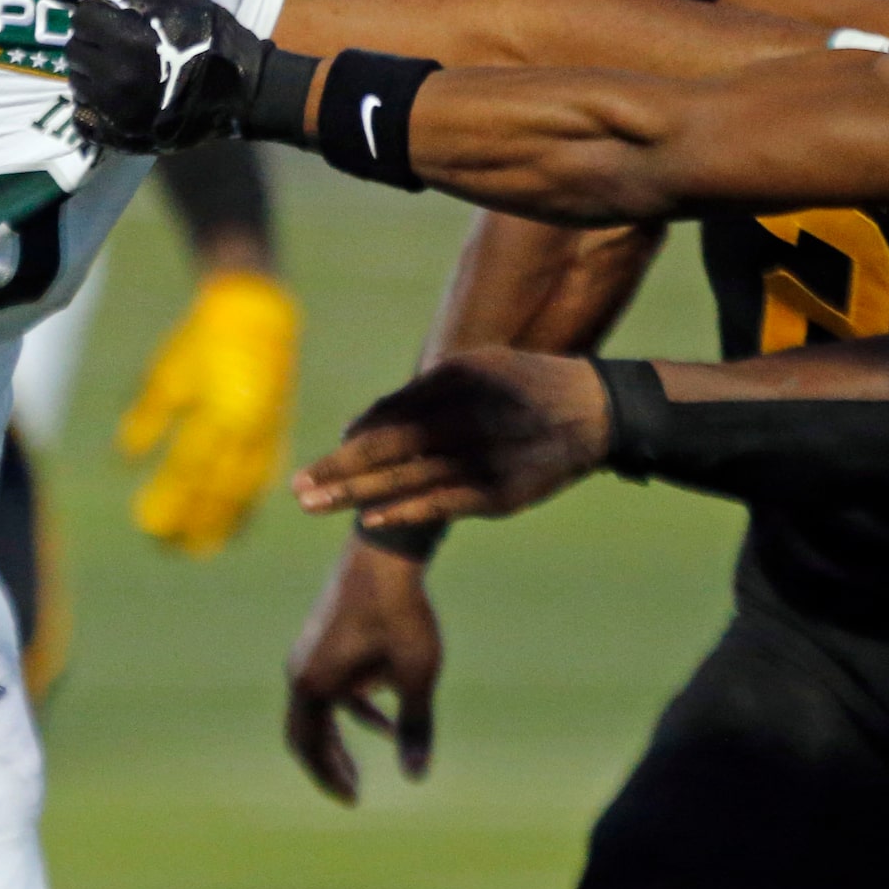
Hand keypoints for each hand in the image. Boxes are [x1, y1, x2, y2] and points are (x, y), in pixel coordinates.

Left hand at [67, 0, 273, 153]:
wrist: (244, 93)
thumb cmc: (216, 40)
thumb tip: (115, 9)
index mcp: (128, 40)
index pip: (82, 18)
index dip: (96, 14)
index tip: (110, 18)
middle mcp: (115, 78)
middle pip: (74, 51)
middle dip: (91, 43)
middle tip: (111, 45)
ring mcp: (116, 112)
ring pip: (76, 84)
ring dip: (90, 74)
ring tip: (114, 72)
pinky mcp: (121, 137)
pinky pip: (82, 121)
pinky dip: (89, 109)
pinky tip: (107, 101)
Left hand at [119, 269, 301, 556]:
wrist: (255, 311)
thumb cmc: (201, 339)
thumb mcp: (168, 373)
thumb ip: (149, 416)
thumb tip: (127, 459)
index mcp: (216, 411)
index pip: (189, 470)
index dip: (170, 501)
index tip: (150, 527)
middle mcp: (245, 427)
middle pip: (218, 488)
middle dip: (195, 521)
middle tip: (171, 548)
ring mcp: (266, 430)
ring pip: (245, 487)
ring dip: (224, 520)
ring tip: (204, 547)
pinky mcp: (277, 429)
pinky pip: (265, 474)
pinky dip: (250, 502)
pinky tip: (237, 521)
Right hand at [285, 536, 443, 801]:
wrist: (385, 550)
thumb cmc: (401, 612)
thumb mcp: (416, 674)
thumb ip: (415, 726)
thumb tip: (417, 775)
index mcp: (312, 683)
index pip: (308, 746)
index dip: (328, 777)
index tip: (353, 800)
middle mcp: (301, 668)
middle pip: (306, 730)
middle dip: (330, 762)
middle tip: (353, 790)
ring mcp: (309, 649)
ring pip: (319, 706)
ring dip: (342, 733)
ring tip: (367, 758)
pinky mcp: (323, 634)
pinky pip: (331, 683)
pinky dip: (353, 704)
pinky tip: (385, 713)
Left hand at [293, 348, 613, 529]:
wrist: (591, 410)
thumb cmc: (519, 387)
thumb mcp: (471, 369)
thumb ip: (417, 397)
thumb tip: (358, 426)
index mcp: (452, 385)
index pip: (387, 418)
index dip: (351, 445)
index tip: (322, 464)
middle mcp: (462, 418)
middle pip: (386, 448)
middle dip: (337, 471)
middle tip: (298, 489)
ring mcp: (480, 457)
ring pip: (406, 478)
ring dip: (357, 495)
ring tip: (316, 506)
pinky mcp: (498, 492)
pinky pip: (441, 504)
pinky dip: (403, 511)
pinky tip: (370, 519)